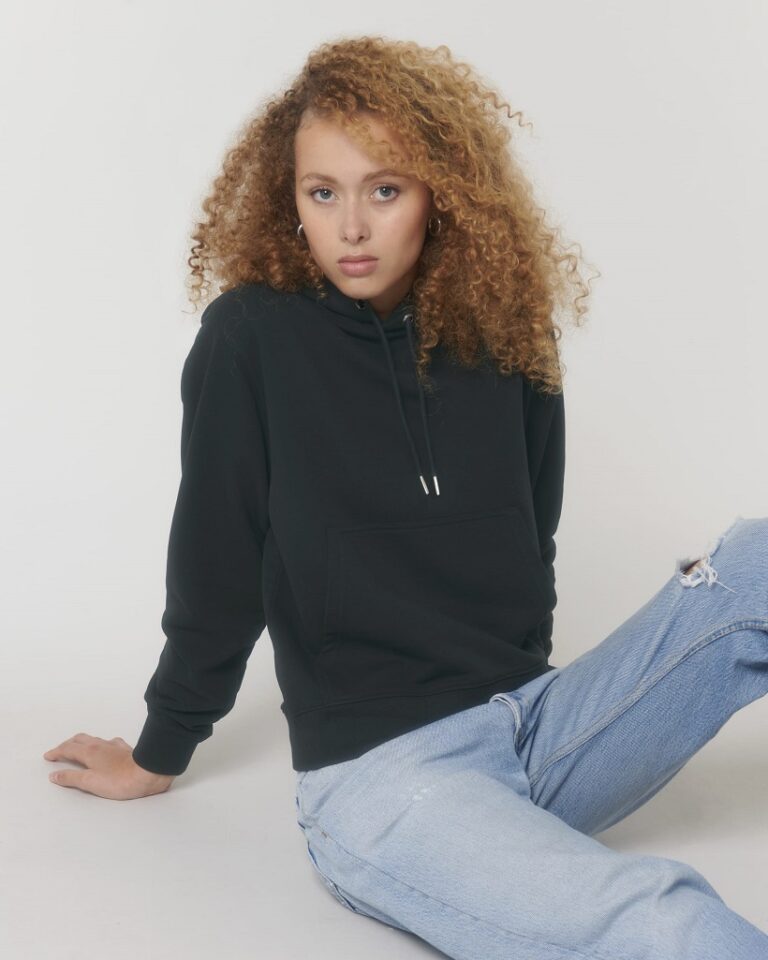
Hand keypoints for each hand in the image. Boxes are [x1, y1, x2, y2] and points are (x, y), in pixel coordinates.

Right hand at [43, 733, 175, 799]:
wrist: (147, 773)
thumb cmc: (118, 781)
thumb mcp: (90, 782)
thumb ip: (71, 778)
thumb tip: (54, 775)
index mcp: (90, 752)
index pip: (68, 748)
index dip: (56, 752)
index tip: (48, 756)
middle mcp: (101, 745)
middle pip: (80, 739)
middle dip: (68, 744)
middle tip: (60, 751)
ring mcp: (114, 746)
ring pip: (94, 739)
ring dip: (83, 743)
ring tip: (78, 749)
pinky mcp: (126, 749)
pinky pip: (109, 743)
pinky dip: (101, 745)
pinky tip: (105, 749)